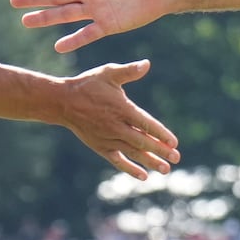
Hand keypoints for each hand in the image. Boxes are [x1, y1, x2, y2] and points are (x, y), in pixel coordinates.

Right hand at [58, 59, 180, 178]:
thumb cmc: (88, 85)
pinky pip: (117, 160)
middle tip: (176, 158)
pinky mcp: (100, 147)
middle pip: (142, 141)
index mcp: (122, 108)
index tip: (174, 142)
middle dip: (160, 150)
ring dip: (149, 161)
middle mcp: (116, 126)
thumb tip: (146, 64)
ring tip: (165, 169)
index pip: (146, 123)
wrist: (63, 102)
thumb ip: (129, 71)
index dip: (160, 133)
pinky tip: (143, 176)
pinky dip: (130, 168)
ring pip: (132, 153)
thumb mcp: (108, 73)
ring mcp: (108, 138)